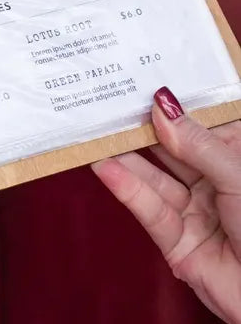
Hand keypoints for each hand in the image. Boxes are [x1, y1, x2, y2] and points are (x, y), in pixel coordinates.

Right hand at [93, 87, 240, 323]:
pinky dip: (128, 189)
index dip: (174, 105)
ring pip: (156, 179)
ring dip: (127, 158)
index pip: (200, 125)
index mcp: (238, 159)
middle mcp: (216, 183)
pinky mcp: (177, 242)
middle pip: (172, 150)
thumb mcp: (238, 176)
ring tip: (97, 135)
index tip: (141, 80)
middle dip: (142, 129)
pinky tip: (108, 168)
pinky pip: (150, 211)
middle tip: (108, 105)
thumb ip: (198, 144)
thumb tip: (162, 107)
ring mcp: (196, 212)